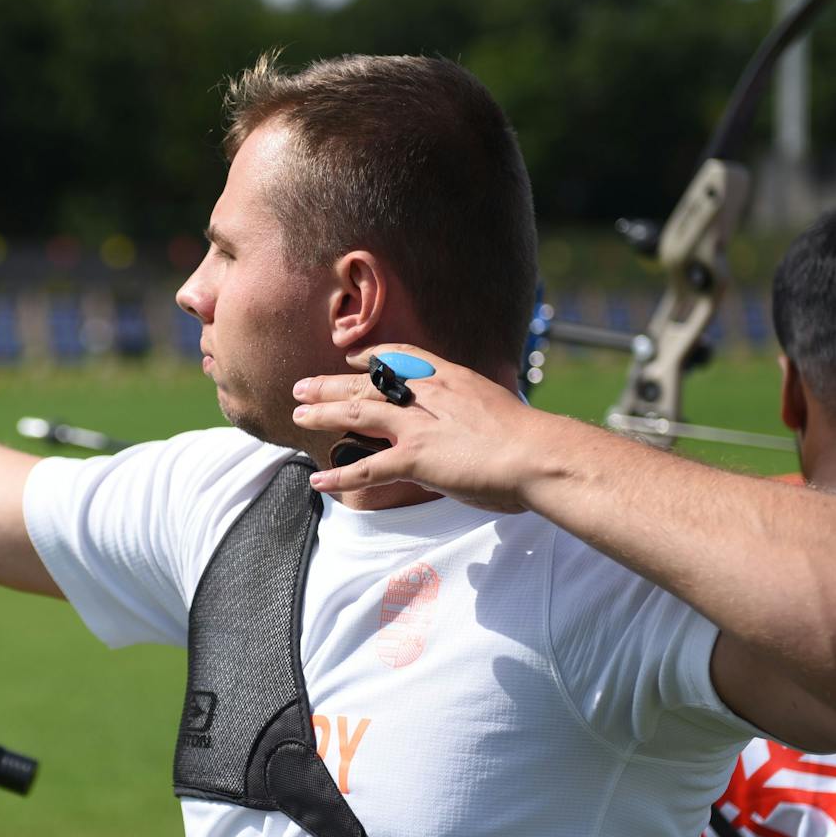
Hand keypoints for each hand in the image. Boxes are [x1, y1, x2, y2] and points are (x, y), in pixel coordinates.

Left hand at [290, 345, 556, 512]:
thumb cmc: (531, 441)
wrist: (539, 455)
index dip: (372, 356)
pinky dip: (340, 475)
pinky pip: (368, 468)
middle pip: (368, 382)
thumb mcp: (499, 411)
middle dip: (331, 383)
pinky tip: (318, 480)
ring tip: (297, 416)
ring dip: (322, 413)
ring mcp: (419, 425)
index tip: (353, 357)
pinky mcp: (415, 457)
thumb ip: (476, 415)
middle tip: (302, 386)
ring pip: (357, 413)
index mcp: (452, 379)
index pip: (403, 357)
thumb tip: (474, 428)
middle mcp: (429, 395)